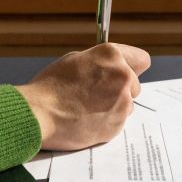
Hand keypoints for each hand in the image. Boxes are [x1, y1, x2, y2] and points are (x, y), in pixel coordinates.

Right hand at [14, 43, 150, 151]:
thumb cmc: (51, 85)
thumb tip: (109, 68)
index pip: (141, 60)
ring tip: (87, 108)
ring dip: (113, 107)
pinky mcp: (117, 125)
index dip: (131, 67)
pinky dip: (106, 122)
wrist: (40, 113)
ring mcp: (122, 102)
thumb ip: (99, 63)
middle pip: (134, 85)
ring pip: (126, 105)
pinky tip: (86, 120)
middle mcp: (122, 77)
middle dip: (121, 89)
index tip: (123, 72)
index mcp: (112, 56)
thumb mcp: (75, 60)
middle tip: (97, 94)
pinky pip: (117, 122)